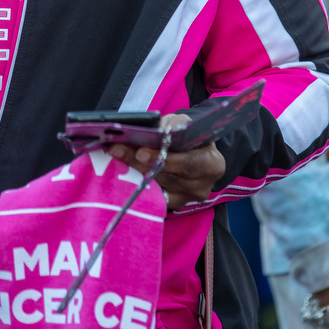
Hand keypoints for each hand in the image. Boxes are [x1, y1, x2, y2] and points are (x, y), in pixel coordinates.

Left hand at [108, 113, 225, 209]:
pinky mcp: (173, 204)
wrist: (193, 152)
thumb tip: (158, 130)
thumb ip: (174, 125)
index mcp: (212, 164)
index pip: (188, 164)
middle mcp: (202, 186)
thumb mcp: (185, 124)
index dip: (164, 158)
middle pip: (167, 176)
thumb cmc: (189, 135)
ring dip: (133, 171)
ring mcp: (187, 199)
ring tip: (116, 156)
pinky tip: (121, 171)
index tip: (141, 152)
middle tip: (118, 151)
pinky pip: (152, 197)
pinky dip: (136, 183)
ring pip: (156, 186)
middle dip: (140, 163)